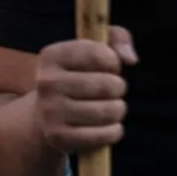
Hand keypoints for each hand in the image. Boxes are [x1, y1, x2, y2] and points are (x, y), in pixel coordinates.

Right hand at [34, 26, 137, 153]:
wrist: (46, 115)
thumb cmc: (78, 76)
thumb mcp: (93, 48)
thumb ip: (117, 38)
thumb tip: (131, 59)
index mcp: (51, 56)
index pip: (100, 55)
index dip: (113, 62)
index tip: (106, 67)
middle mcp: (45, 82)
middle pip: (108, 85)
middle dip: (118, 88)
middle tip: (109, 91)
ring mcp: (50, 111)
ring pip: (109, 111)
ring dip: (118, 110)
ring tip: (109, 108)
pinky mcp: (59, 137)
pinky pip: (105, 135)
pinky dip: (114, 131)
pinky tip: (106, 126)